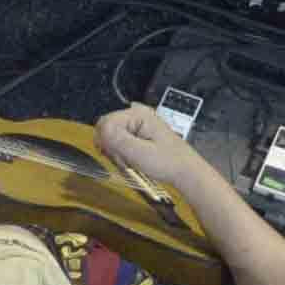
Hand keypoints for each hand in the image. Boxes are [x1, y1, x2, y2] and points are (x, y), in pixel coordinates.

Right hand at [93, 104, 217, 195]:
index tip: (117, 156)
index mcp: (138, 113)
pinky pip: (120, 140)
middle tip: (126, 160)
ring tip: (131, 160)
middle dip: (112, 147)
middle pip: (106, 128)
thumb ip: (118, 140)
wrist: (185, 171)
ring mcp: (138, 122)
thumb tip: (100, 130)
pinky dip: (122, 152)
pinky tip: (133, 159)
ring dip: (117, 151)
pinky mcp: (139, 132)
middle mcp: (137, 113)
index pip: (105, 123)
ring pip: (111, 135)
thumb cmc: (169, 162)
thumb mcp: (140, 154)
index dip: (106, 142)